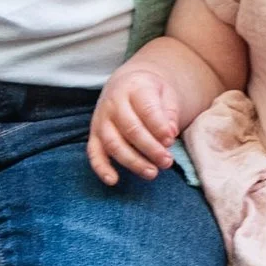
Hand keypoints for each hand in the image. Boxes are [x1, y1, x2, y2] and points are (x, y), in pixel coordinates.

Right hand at [89, 59, 185, 184]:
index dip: (159, 127)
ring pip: (113, 143)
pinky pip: (94, 152)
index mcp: (134, 88)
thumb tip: (170, 133)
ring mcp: (101, 119)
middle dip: (150, 148)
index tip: (171, 140)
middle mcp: (114, 103)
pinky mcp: (94, 134)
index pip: (146, 109)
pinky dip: (101, 168)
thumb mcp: (166, 94)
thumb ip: (169, 113)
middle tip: (167, 162)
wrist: (128, 84)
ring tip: (152, 173)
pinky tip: (113, 180)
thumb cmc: (151, 93)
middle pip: (131, 129)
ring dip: (133, 161)